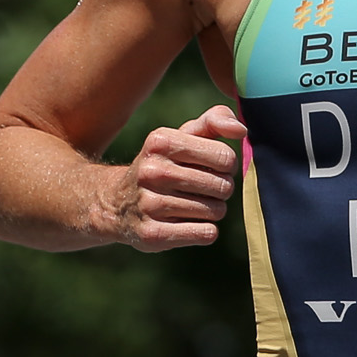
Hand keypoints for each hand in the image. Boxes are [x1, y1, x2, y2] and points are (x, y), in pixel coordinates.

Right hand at [113, 104, 247, 250]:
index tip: (213, 167)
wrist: (116, 203)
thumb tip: (240, 130)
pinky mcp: (152, 234)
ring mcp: (150, 204)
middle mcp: (152, 171)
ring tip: (194, 204)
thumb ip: (214, 121)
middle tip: (205, 189)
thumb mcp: (183, 136)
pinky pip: (205, 233)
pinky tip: (190, 223)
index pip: (225, 157)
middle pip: (223, 186)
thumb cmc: (163, 164)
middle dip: (221, 189)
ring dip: (212, 210)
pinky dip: (205, 230)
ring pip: (215, 211)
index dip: (227, 165)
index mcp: (161, 142)